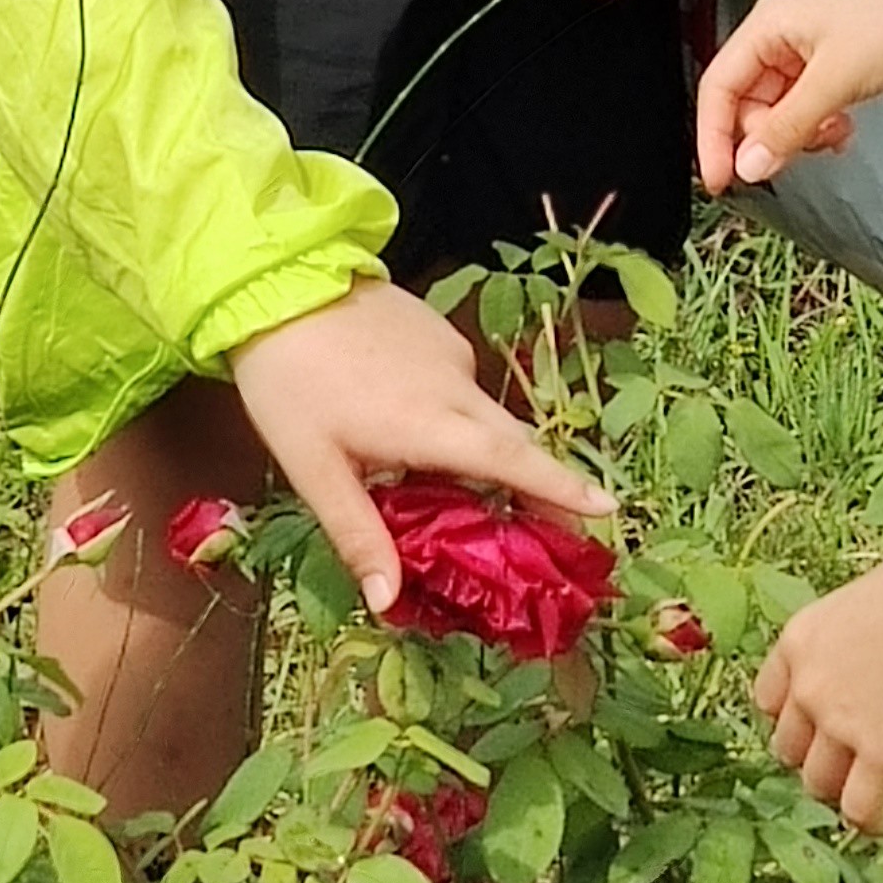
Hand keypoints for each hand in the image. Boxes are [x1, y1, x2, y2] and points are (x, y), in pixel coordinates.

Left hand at [228, 281, 610, 618]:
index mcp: (431, 425)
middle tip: (550, 529)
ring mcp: (448, 352)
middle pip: (512, 443)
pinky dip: (453, 413)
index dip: (561, 489)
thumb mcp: (313, 468)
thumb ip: (357, 534)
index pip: (513, 464)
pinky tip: (406, 421)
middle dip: (538, 484)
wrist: (275, 281)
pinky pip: (459, 384)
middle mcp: (454, 386)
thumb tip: (388, 600)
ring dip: (482, 451)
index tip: (607, 509)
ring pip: (483, 414)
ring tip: (452, 488)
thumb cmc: (289, 382)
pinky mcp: (436, 329)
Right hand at [695, 0, 882, 192]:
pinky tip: (843, 131)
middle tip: (795, 154)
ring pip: (778, 112)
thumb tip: (748, 166)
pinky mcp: (836, 72)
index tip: (720, 180)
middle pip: (747, 103)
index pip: (719, 86)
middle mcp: (782, 36)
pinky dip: (818, 130)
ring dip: (798, 136)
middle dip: (767, 137)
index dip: (713, 136)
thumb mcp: (835, 83)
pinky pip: (806, 113)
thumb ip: (786, 128)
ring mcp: (809, 55)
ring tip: (831, 136)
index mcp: (768, 24)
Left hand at [754, 551, 882, 835]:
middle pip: (787, 748)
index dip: (790, 722)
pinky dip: (868, 822)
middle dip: (811, 760)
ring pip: (817, 784)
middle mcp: (805, 686)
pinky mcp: (877, 750)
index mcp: (797, 643)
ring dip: (837, 794)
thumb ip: (847, 645)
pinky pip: (858, 805)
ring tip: (863, 796)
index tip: (811, 731)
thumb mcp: (860, 606)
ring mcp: (837, 722)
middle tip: (842, 765)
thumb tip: (869, 663)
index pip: (767, 700)